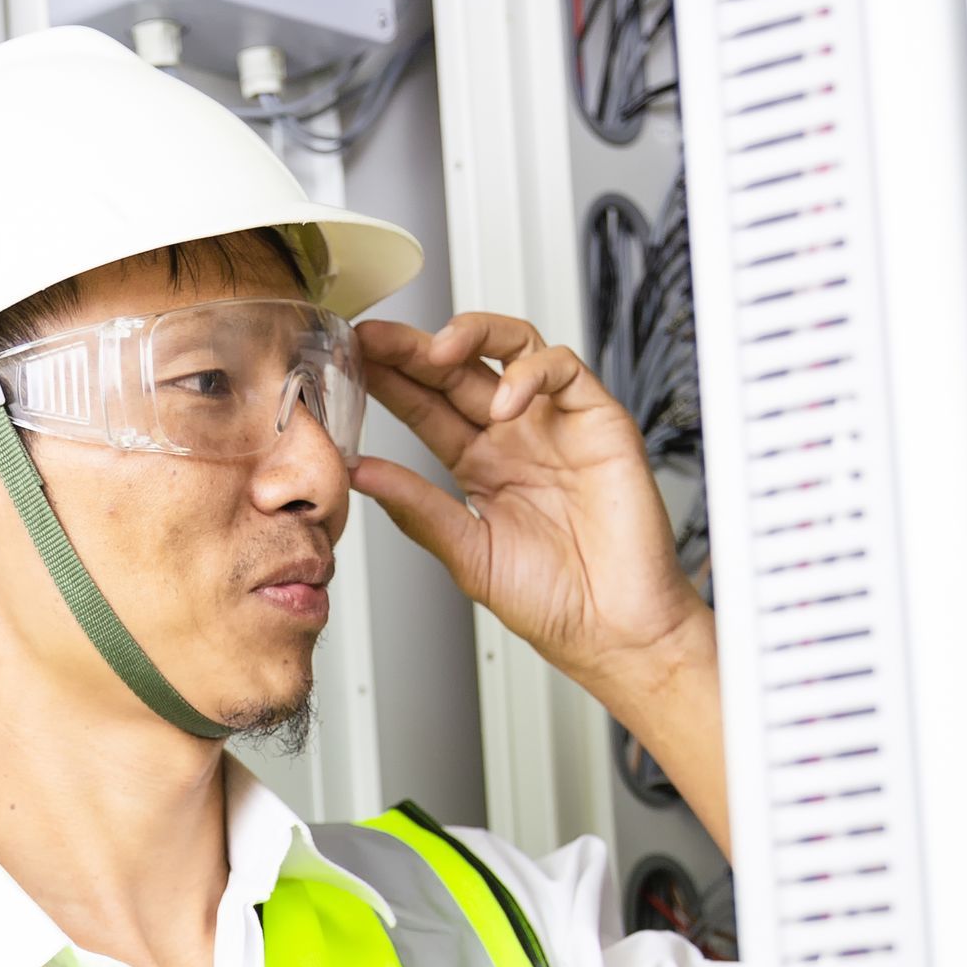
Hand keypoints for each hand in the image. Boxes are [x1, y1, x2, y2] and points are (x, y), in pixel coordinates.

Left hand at [354, 298, 710, 675]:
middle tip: (374, 339)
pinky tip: (506, 402)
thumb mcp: (467, 554)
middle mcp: (516, 438)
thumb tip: (360, 473)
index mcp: (480, 467)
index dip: (391, 380)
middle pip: (459, 369)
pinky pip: (565, 369)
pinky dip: (532, 373)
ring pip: (513, 347)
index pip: (427, 407)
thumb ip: (418, 509)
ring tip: (435, 352)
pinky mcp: (600, 421)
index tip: (351, 364)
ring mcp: (556, 425)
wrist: (615, 631)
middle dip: (414, 348)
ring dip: (473, 335)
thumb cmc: (554, 603)